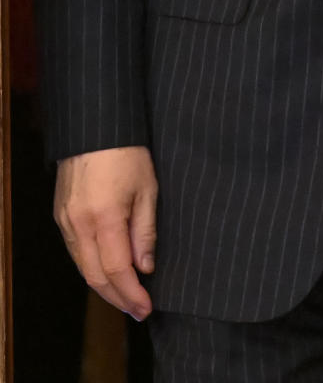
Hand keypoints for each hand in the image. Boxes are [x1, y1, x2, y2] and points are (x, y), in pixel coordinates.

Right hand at [54, 146, 157, 318]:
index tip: (146, 308)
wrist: (95, 126)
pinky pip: (74, 251)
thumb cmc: (128, 152)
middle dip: (117, 297)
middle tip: (137, 310)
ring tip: (124, 297)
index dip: (131, 293)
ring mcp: (65, 221)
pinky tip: (106, 271)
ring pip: (82, 267)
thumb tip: (145, 267)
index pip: (117, 270)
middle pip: (95, 276)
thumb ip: (145, 230)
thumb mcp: (148, 188)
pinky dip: (91, 267)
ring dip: (103, 286)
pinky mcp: (59, 215)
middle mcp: (79, 224)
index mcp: (104, 217)